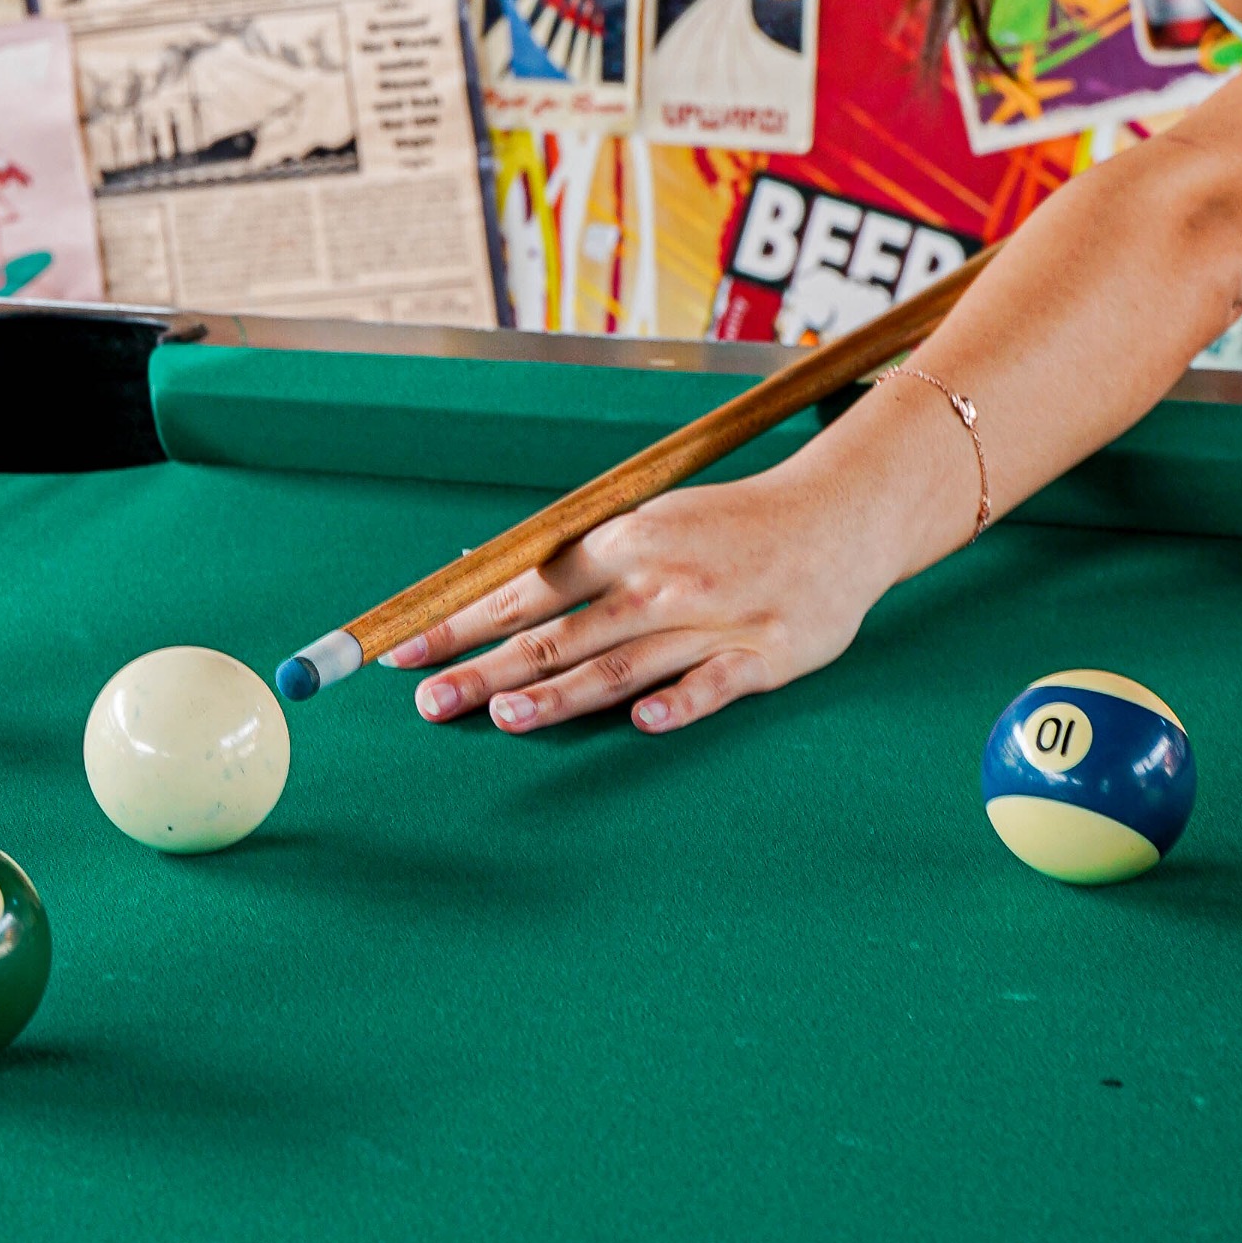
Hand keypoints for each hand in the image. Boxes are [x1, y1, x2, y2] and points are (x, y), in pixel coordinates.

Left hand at [380, 457, 891, 737]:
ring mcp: (710, 620)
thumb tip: (483, 571)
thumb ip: (577, 559)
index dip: (458, 621)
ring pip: (621, 665)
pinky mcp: (763, 656)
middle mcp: (656, 581)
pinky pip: (713, 685)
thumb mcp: (648, 524)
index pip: (521, 588)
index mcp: (622, 543)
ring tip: (504, 718)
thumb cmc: (728, 527)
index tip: (403, 652)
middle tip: (429, 703)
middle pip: (557, 634)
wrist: (838, 517)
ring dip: (561, 694)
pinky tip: (641, 725)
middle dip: (486, 669)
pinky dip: (678, 704)